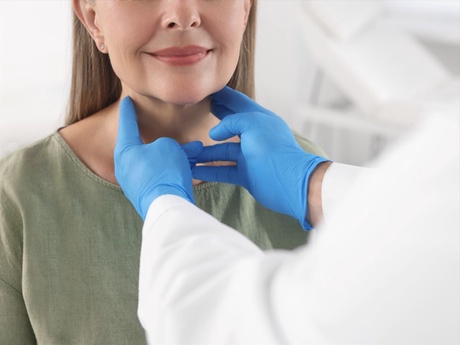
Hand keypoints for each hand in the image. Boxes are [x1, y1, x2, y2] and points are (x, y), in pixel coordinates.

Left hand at [114, 97, 201, 219]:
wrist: (167, 206)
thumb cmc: (164, 171)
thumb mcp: (168, 146)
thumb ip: (167, 143)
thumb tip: (173, 152)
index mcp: (125, 150)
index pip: (127, 123)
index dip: (129, 110)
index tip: (126, 100)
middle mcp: (126, 167)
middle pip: (146, 146)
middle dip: (166, 141)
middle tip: (175, 132)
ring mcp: (135, 183)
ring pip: (157, 162)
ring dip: (176, 155)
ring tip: (196, 152)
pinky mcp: (147, 194)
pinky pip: (161, 175)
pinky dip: (174, 169)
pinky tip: (191, 167)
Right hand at [192, 87, 329, 229]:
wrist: (289, 182)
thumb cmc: (274, 149)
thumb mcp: (253, 124)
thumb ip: (231, 122)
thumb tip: (213, 134)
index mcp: (259, 119)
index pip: (238, 103)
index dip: (223, 96)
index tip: (207, 90)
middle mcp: (253, 137)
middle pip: (228, 125)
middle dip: (212, 119)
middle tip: (195, 111)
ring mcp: (249, 156)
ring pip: (222, 151)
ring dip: (204, 152)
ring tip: (186, 151)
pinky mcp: (246, 174)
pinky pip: (222, 170)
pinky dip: (208, 171)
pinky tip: (194, 169)